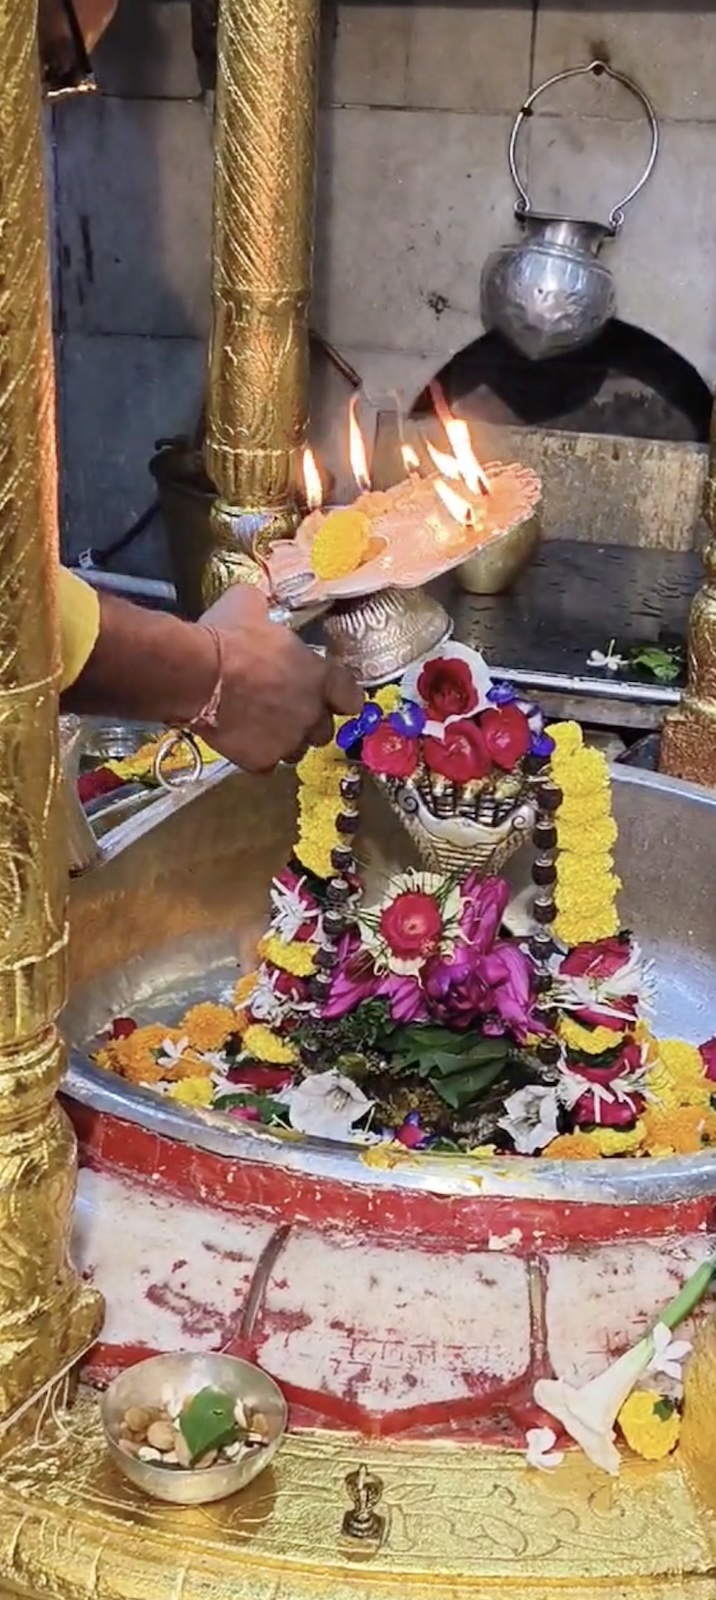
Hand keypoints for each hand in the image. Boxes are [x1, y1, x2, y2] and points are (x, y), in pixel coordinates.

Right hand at [198, 584, 362, 772]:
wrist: (194, 675)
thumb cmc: (228, 637)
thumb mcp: (250, 604)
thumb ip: (266, 611)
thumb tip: (258, 606)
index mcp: (321, 677)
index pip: (351, 698)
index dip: (342, 697)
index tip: (333, 696)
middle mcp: (312, 714)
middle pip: (324, 729)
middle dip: (310, 720)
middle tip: (286, 707)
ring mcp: (287, 741)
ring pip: (296, 750)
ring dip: (285, 739)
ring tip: (261, 725)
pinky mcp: (261, 761)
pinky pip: (266, 764)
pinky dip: (257, 754)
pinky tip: (242, 739)